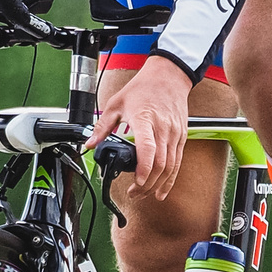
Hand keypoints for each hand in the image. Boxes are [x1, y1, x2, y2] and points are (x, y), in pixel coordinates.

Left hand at [92, 55, 191, 198]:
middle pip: (160, 164)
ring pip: (170, 167)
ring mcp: (174, 134)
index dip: (143, 168)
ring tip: (144, 194)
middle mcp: (163, 129)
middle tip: (133, 193)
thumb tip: (90, 144)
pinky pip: (177, 162)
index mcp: (145, 119)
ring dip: (157, 184)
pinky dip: (170, 179)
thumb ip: (102, 126)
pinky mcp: (181, 137)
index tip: (136, 182)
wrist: (168, 76)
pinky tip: (161, 190)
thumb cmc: (143, 88)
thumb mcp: (116, 103)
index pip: (148, 148)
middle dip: (147, 184)